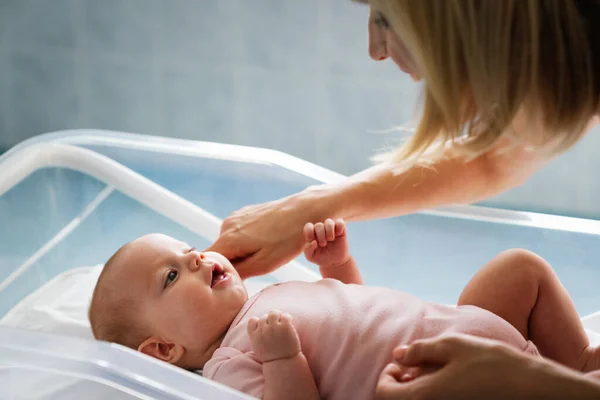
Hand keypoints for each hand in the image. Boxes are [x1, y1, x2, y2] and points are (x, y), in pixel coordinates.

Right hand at [206, 187, 332, 278]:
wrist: (305, 209)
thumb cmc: (288, 239)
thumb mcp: (264, 264)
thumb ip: (238, 272)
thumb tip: (219, 277)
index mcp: (228, 239)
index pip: (206, 261)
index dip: (215, 273)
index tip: (232, 279)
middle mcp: (226, 225)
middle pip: (218, 253)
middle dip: (231, 263)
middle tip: (256, 267)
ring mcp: (235, 217)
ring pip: (228, 243)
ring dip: (240, 252)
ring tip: (264, 252)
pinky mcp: (244, 213)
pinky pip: (237, 233)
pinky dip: (246, 241)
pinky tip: (266, 240)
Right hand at [247, 310, 300, 362]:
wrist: (284, 364)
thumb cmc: (272, 357)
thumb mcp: (258, 347)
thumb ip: (257, 335)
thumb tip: (260, 321)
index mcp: (254, 336)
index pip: (252, 320)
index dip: (258, 322)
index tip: (264, 328)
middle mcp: (263, 330)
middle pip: (264, 316)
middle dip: (270, 320)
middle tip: (277, 327)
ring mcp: (274, 328)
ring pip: (274, 313)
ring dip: (278, 316)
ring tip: (282, 323)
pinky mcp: (285, 327)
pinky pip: (286, 316)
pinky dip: (288, 318)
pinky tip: (290, 325)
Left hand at [303, 218, 349, 267]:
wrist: (335, 262)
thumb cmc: (321, 258)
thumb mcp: (311, 257)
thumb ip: (308, 250)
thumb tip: (313, 241)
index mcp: (312, 234)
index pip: (308, 226)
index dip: (309, 232)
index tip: (312, 241)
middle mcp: (321, 229)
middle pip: (318, 225)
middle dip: (320, 235)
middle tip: (323, 244)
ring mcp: (331, 229)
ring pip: (329, 222)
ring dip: (329, 231)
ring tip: (330, 239)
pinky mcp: (341, 230)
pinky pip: (340, 222)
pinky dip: (339, 227)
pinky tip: (338, 234)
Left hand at [376, 334, 546, 399]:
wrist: (531, 388)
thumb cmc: (493, 364)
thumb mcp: (454, 346)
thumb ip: (420, 350)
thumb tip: (397, 354)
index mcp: (425, 396)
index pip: (383, 394)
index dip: (386, 377)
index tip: (400, 364)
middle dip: (398, 385)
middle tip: (412, 369)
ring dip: (415, 392)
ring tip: (431, 374)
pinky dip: (431, 397)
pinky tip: (446, 385)